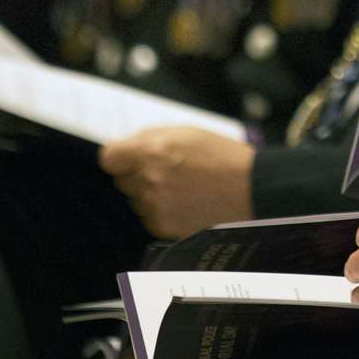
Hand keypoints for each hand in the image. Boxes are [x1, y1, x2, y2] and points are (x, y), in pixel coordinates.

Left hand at [97, 127, 254, 239]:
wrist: (249, 189)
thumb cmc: (222, 157)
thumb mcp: (187, 132)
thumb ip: (152, 137)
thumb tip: (128, 147)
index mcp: (151, 150)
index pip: (109, 158)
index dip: (120, 157)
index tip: (129, 158)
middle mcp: (147, 179)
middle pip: (123, 180)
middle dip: (139, 175)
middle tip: (167, 171)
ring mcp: (154, 205)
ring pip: (137, 200)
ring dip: (151, 194)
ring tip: (182, 188)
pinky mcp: (162, 226)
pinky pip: (150, 217)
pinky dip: (162, 211)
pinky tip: (185, 203)